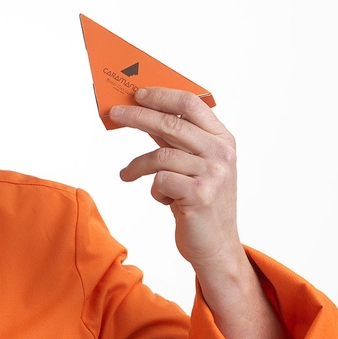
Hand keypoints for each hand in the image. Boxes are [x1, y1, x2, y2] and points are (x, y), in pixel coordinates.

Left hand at [110, 87, 240, 270]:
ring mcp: (213, 174)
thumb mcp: (192, 165)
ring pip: (160, 155)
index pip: (192, 104)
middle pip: (171, 123)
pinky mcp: (200, 195)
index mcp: (223, 139)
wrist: (216, 246)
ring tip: (127, 174)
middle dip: (137, 116)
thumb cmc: (199, 202)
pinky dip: (153, 190)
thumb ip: (175, 140)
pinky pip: (160, 181)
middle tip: (114, 113)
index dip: (162, 95)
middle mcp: (222, 153)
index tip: (138, 92)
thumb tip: (144, 111)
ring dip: (137, 166)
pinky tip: (162, 199)